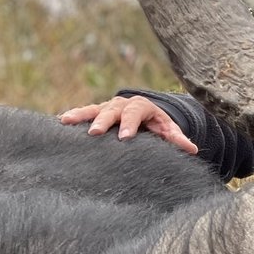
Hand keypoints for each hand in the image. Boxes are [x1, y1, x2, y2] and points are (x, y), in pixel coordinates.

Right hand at [59, 96, 198, 154]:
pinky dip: (74, 115)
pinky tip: (61, 121)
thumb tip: (193, 149)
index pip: (136, 113)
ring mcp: (108, 107)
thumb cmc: (157, 124)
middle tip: (95, 133)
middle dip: (104, 121)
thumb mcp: (168, 130)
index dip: (130, 124)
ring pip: (94, 109)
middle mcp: (123, 104)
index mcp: (142, 106)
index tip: (125, 137)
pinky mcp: (98, 111)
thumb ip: (177, 139)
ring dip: (81, 115)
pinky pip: (84, 112)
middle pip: (113, 110)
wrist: (145, 113)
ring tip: (66, 120)